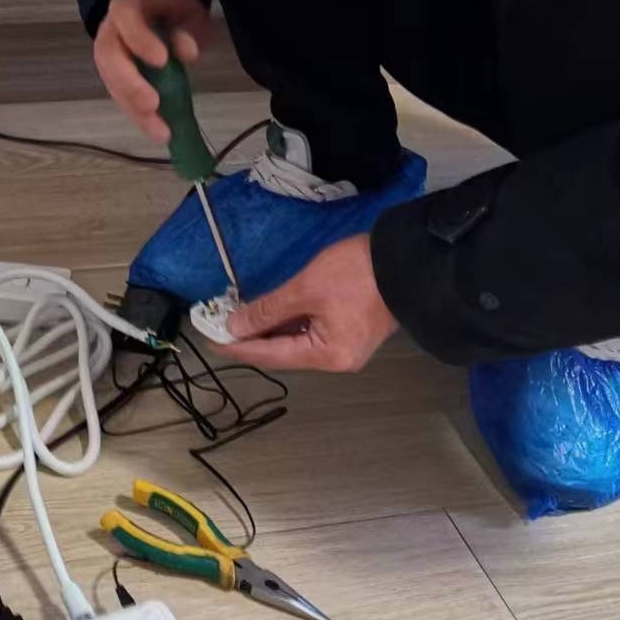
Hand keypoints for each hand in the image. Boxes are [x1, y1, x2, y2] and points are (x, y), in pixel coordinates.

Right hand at [94, 0, 211, 141]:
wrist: (155, 6)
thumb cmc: (172, 6)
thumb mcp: (187, 8)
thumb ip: (188, 27)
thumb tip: (187, 52)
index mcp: (128, 4)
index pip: (125, 16)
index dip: (139, 39)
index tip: (162, 60)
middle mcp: (110, 29)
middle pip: (108, 56)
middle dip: (129, 84)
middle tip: (152, 105)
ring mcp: (108, 54)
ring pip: (112, 82)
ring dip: (134, 109)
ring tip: (160, 132)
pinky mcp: (114, 76)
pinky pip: (120, 96)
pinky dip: (138, 115)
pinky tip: (157, 131)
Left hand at [226, 235, 397, 371]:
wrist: (407, 259)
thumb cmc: (356, 273)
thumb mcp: (305, 288)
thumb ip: (268, 310)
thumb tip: (236, 326)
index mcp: (328, 355)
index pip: (272, 356)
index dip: (240, 348)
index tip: (212, 341)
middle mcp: (338, 360)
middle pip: (285, 354)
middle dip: (253, 340)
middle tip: (221, 328)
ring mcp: (348, 347)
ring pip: (298, 343)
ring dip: (271, 331)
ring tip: (241, 321)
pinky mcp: (353, 331)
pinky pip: (313, 334)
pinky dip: (291, 325)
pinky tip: (272, 316)